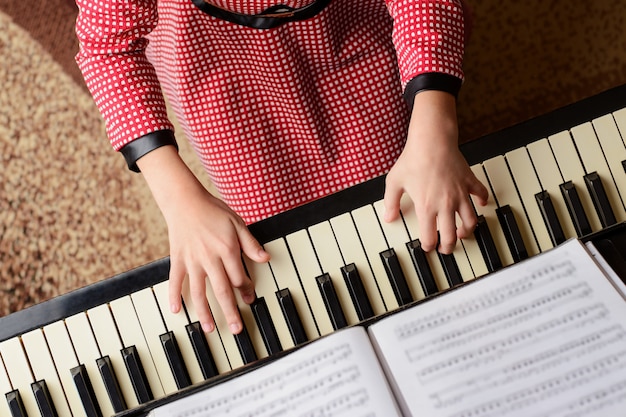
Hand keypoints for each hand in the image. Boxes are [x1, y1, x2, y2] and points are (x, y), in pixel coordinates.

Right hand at [136, 145, 269, 333]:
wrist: (185, 201)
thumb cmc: (213, 210)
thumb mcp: (237, 223)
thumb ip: (250, 244)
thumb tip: (265, 259)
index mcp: (227, 250)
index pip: (239, 278)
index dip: (247, 290)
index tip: (250, 299)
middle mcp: (210, 259)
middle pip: (222, 291)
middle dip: (230, 311)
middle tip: (236, 329)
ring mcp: (192, 261)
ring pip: (199, 292)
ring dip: (205, 312)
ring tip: (210, 328)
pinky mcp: (178, 259)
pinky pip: (176, 281)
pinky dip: (174, 295)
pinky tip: (176, 311)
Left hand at [383, 90, 487, 253]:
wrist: (432, 140)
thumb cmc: (413, 159)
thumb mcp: (394, 182)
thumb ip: (391, 202)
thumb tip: (388, 218)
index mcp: (426, 207)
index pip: (429, 237)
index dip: (428, 246)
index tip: (427, 246)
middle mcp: (445, 204)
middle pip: (451, 235)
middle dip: (449, 246)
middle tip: (446, 248)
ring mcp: (460, 194)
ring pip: (470, 220)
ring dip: (467, 230)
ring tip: (463, 232)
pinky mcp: (469, 181)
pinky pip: (481, 194)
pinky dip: (483, 201)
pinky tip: (480, 204)